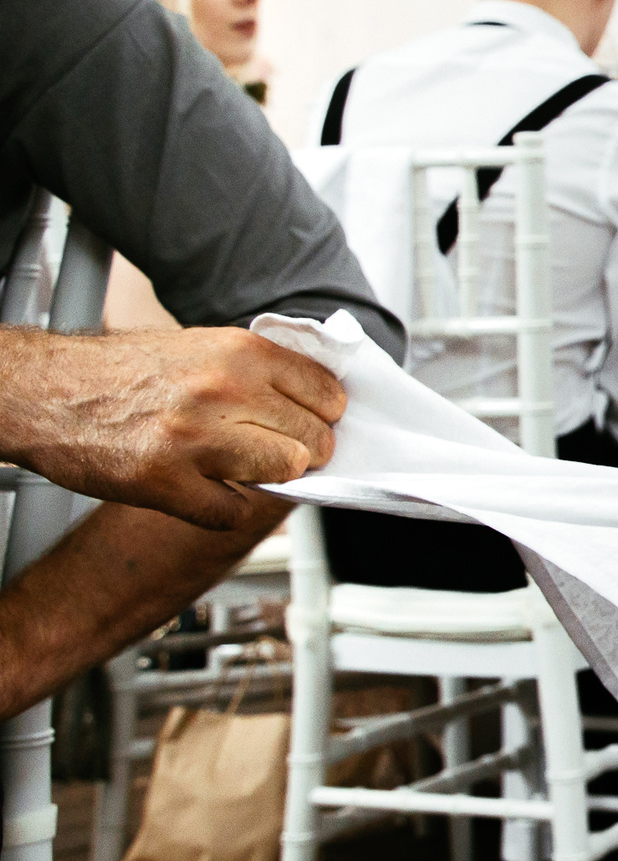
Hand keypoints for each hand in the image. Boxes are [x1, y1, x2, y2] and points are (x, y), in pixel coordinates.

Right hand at [0, 327, 346, 530]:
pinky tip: (203, 491)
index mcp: (240, 353)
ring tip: (244, 469)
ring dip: (270, 478)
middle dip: (304, 452)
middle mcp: (225, 390)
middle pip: (313, 439)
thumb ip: (257, 372)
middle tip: (280, 452)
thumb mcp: (201, 348)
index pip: (327, 393)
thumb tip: (312, 401)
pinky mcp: (165, 482)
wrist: (47, 390)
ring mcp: (196, 438)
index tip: (314, 424)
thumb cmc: (120, 371)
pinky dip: (222, 509)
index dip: (324, 416)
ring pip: (284, 471)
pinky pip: (230, 512)